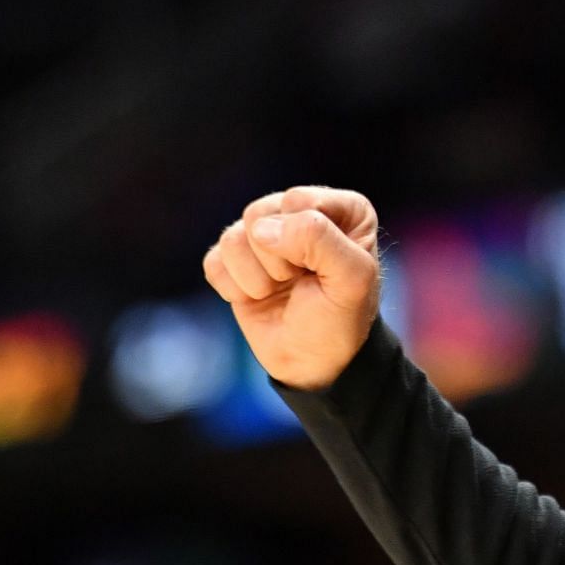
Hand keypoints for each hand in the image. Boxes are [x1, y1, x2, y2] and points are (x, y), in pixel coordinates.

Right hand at [203, 185, 382, 390]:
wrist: (313, 362)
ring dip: (256, 278)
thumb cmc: (340, 317)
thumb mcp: (351, 279)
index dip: (304, 242)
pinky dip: (234, 288)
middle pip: (259, 215)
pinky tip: (258, 297)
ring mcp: (265, 234)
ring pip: (232, 237)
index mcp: (343, 208)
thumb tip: (259, 229)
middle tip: (299, 281)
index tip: (322, 269)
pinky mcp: (235, 260)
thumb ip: (318, 240)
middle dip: (277, 260)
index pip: (297, 202)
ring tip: (280, 290)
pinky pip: (213, 261)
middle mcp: (301, 212)